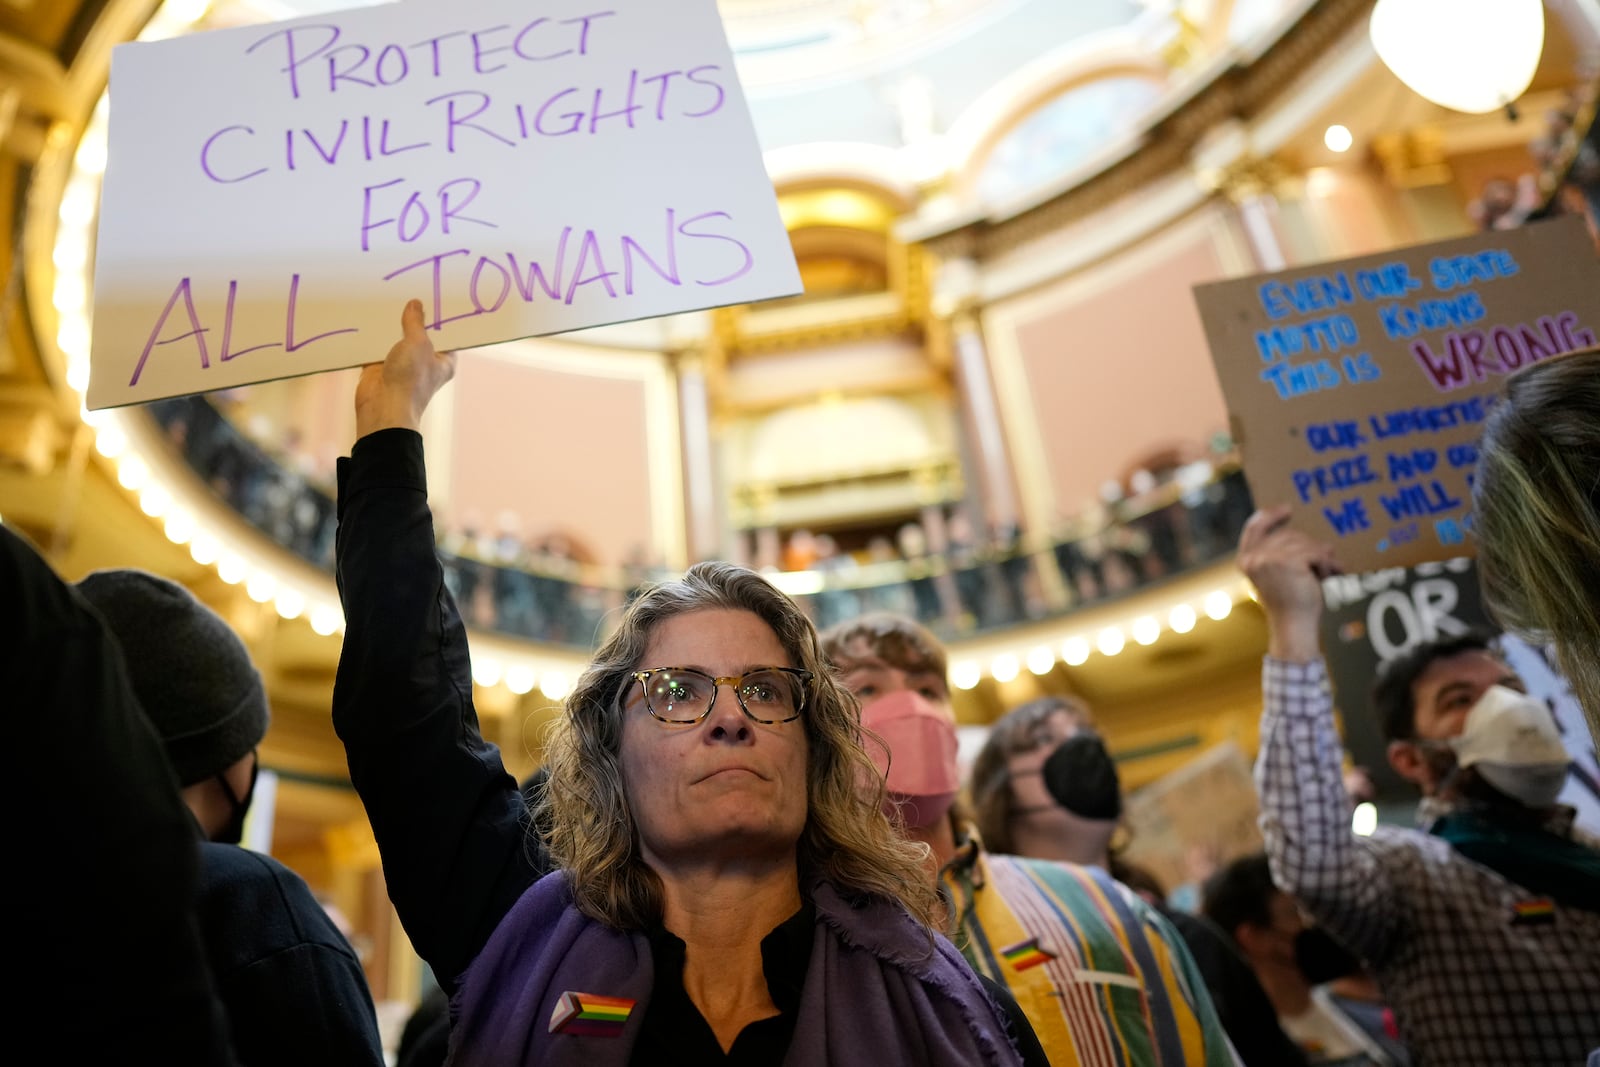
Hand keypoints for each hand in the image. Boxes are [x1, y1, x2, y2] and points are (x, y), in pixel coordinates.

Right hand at [354, 299, 457, 438]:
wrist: (382, 407)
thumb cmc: (410, 379)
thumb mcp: (418, 343)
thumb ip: (416, 322)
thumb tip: (415, 304)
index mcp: (443, 360)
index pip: (446, 334)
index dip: (441, 317)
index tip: (436, 295)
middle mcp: (425, 361)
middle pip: (419, 333)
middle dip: (413, 317)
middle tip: (408, 290)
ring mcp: (402, 364)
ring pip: (396, 338)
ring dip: (390, 325)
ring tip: (387, 297)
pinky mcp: (380, 366)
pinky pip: (376, 345)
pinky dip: (372, 335)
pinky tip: (368, 315)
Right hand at [1237, 506, 1341, 660]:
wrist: (1293, 626)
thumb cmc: (1290, 604)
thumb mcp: (1279, 576)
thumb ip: (1283, 555)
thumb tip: (1317, 542)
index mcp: (1246, 560)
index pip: (1254, 528)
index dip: (1270, 516)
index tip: (1287, 510)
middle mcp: (1253, 558)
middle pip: (1288, 535)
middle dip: (1310, 548)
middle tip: (1327, 562)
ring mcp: (1269, 559)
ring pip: (1305, 543)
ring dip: (1322, 558)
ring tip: (1330, 572)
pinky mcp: (1288, 562)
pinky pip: (1315, 552)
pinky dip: (1327, 564)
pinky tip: (1329, 575)